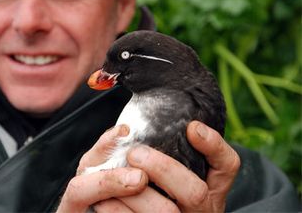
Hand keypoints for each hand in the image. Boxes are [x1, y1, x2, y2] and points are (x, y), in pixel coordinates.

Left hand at [57, 121, 239, 212]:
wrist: (133, 212)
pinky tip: (104, 201)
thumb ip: (151, 148)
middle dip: (165, 169)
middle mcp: (201, 209)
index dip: (215, 146)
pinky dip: (119, 211)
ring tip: (114, 177)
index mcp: (208, 188)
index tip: (192, 127)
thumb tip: (124, 129)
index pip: (227, 166)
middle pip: (196, 192)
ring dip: (136, 194)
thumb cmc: (145, 188)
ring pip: (166, 212)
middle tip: (135, 153)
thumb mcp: (159, 166)